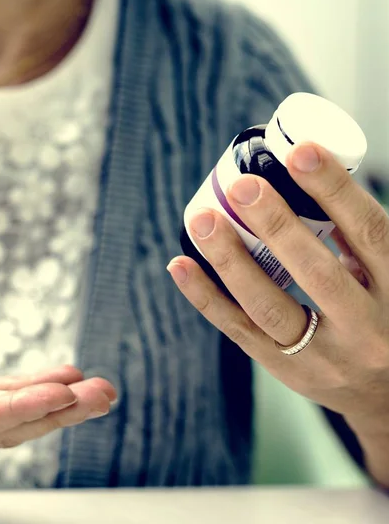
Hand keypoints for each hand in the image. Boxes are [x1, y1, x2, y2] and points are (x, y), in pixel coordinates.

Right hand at [0, 294, 115, 457]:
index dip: (20, 409)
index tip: (62, 393)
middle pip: (5, 426)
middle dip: (58, 411)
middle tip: (103, 393)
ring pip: (14, 414)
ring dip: (60, 402)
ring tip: (101, 388)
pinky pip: (6, 394)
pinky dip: (37, 385)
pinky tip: (67, 375)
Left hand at [168, 143, 388, 481]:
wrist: (388, 396)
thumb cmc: (383, 316)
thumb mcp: (387, 276)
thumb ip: (356, 238)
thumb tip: (308, 179)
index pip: (370, 234)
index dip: (335, 191)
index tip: (300, 153)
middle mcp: (365, 328)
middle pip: (317, 273)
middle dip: (276, 225)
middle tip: (241, 186)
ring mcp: (321, 356)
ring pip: (270, 307)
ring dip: (230, 260)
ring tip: (201, 221)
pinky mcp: (285, 369)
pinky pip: (239, 331)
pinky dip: (206, 296)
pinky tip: (181, 265)